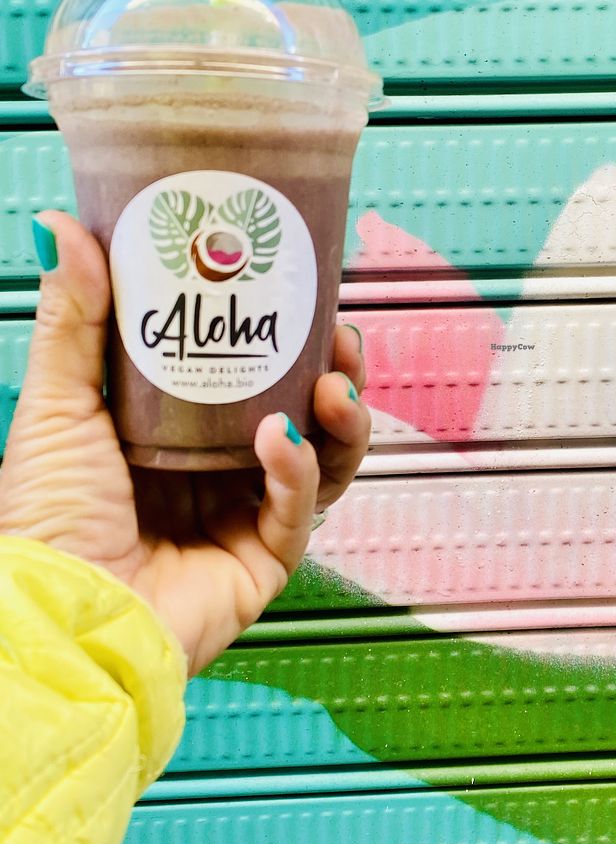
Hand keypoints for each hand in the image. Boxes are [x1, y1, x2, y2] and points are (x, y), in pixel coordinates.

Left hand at [0, 212, 370, 674]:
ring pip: (321, 461)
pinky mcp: (262, 563)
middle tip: (339, 334)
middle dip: (332, 374)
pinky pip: (299, 511)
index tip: (300, 291)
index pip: (248, 376)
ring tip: (334, 384)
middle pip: (301, 414)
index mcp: (174, 437)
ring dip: (339, 420)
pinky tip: (282, 440)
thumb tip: (66, 227)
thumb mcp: (60, 404)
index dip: (282, 337)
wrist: (61, 615)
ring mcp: (243, 520)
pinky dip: (299, 472)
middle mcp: (215, 475)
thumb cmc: (48, 521)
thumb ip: (77, 319)